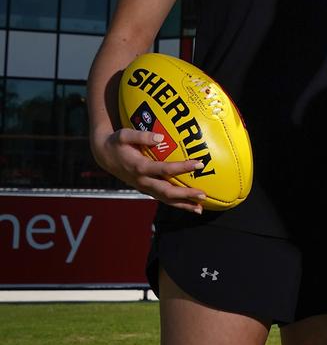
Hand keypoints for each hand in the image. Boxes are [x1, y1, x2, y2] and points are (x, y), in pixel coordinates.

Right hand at [90, 128, 207, 213]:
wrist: (104, 156)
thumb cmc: (117, 143)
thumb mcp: (124, 135)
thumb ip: (141, 135)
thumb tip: (160, 136)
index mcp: (139, 167)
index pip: (164, 169)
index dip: (181, 167)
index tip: (198, 164)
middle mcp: (143, 181)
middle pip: (166, 191)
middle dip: (185, 194)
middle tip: (203, 194)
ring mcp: (144, 187)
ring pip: (165, 199)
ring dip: (183, 205)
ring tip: (200, 209)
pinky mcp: (146, 189)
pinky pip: (163, 198)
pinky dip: (177, 204)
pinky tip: (190, 206)